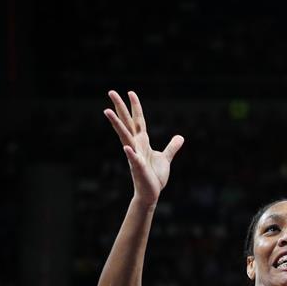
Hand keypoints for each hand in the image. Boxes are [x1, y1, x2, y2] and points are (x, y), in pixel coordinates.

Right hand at [104, 90, 183, 206]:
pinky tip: (126, 147)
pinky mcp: (139, 168)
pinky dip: (131, 153)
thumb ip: (172, 147)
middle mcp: (136, 145)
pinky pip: (134, 159)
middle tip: (111, 91)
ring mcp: (135, 155)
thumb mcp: (166, 158)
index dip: (135, 107)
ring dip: (117, 124)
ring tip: (107, 111)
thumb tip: (180, 137)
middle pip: (127, 123)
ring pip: (125, 137)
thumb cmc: (154, 176)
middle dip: (119, 107)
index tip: (130, 92)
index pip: (138, 120)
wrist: (151, 194)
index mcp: (143, 142)